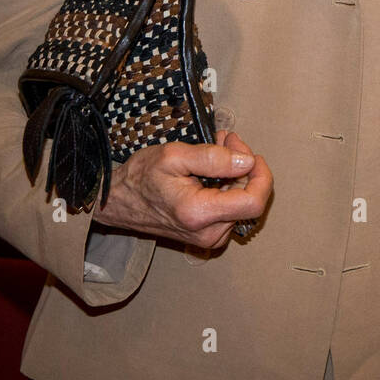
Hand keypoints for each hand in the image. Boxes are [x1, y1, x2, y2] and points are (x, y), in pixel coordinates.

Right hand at [95, 129, 272, 248]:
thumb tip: (247, 163)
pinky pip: (231, 209)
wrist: (118, 202)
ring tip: (216, 150)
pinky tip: (213, 170)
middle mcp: (208, 233)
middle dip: (244, 166)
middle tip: (226, 141)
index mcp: (200, 214)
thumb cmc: (141, 177)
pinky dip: (227, 186)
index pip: (254, 202)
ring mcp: (209, 238)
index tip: (250, 154)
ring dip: (236, 173)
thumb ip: (215, 158)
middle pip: (251, 199)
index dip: (261, 174)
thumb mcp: (175, 156)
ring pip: (242, 202)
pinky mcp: (208, 236)